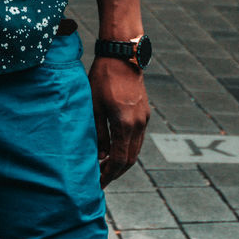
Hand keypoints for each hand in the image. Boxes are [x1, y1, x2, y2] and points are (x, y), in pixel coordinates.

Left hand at [88, 56, 149, 185]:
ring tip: (106, 168)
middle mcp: (138, 124)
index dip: (108, 174)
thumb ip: (98, 133)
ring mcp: (144, 119)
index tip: (97, 183)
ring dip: (122, 162)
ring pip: (135, 150)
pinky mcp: (144, 112)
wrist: (123, 55)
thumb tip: (100, 155)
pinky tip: (114, 149)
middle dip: (115, 172)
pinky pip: (137, 138)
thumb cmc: (103, 78)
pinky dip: (127, 149)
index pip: (118, 160)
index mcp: (125, 124)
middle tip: (100, 180)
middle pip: (130, 160)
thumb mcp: (94, 106)